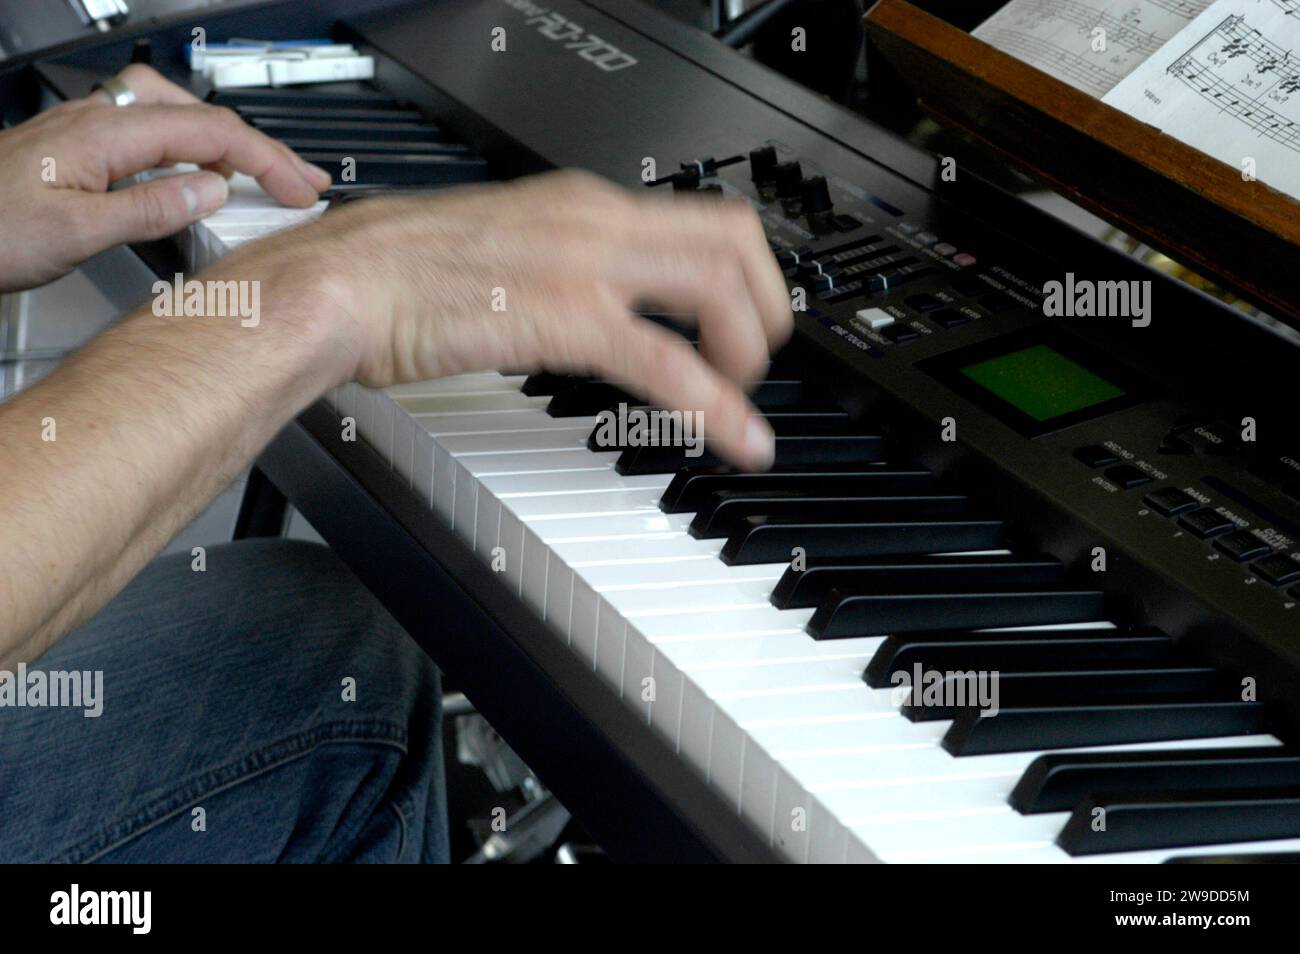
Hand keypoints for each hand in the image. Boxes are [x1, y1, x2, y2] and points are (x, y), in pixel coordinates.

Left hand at [0, 64, 330, 291]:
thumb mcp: (76, 233)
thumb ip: (150, 209)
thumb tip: (211, 190)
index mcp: (106, 135)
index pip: (211, 134)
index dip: (266, 160)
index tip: (300, 190)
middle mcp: (99, 121)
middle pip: (203, 117)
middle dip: (262, 148)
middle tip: (301, 181)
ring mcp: (89, 131)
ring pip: (181, 119)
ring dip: (231, 145)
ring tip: (263, 175)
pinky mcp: (81, 148)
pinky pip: (155, 134)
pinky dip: (195, 151)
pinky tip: (199, 175)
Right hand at [225, 170, 793, 467]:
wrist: (338, 283)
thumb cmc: (396, 274)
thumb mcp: (500, 252)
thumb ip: (555, 267)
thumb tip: (587, 301)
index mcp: (581, 203)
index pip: (701, 218)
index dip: (745, 271)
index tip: (746, 316)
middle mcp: (596, 220)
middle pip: (731, 243)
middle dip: (765, 308)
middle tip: (755, 361)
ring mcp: (585, 264)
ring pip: (715, 293)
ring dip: (747, 355)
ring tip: (743, 405)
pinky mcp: (565, 316)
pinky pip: (667, 362)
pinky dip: (714, 405)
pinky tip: (731, 436)